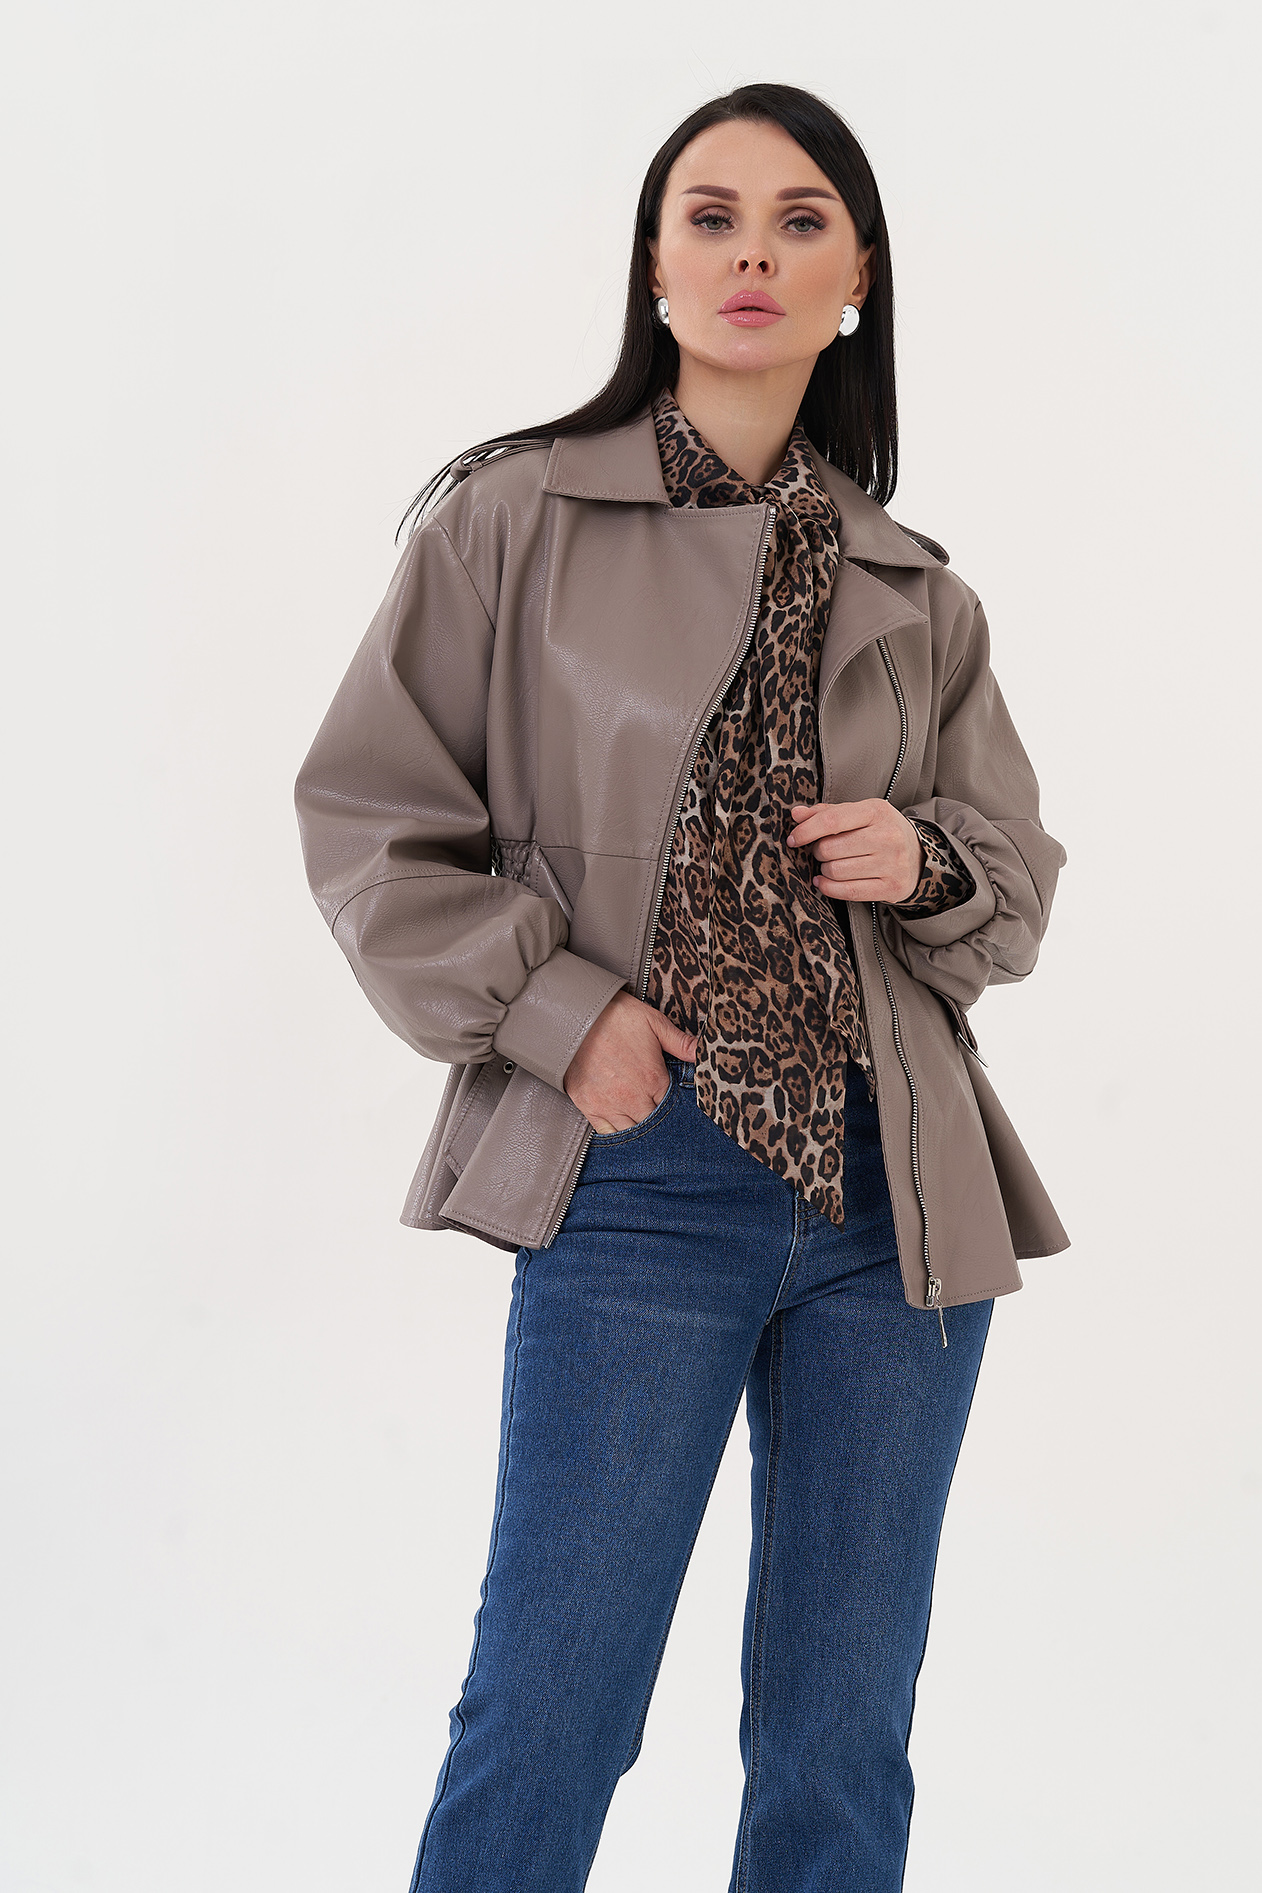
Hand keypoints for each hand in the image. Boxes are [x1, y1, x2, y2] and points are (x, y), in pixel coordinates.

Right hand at [563, 991, 696, 1134]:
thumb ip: (680, 1042)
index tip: (670, 1102)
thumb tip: (702, 1053)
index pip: (671, 1109)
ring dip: (638, 1129)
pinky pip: (605, 1132)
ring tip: (640, 1119)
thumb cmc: (616, 1017)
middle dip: (658, 1122)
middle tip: (656, 1112)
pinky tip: (621, 1124)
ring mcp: (608, 1104)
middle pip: (653, 1126)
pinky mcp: (588, 1105)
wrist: (575, 1014)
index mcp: (652, 1079)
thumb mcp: (654, 1022)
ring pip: (631, 1133)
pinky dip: (615, 1131)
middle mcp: (632, 1098)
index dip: (674, 1108)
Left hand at [787, 799, 923, 903]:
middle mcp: (887, 836)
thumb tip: (797, 814)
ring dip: (824, 870)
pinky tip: (825, 882)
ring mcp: (892, 863)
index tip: (794, 839)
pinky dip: (829, 888)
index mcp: (877, 811)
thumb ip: (826, 813)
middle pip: (830, 848)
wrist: (919, 855)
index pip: (832, 821)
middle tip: (823, 851)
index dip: (806, 831)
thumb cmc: (881, 831)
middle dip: (818, 852)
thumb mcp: (859, 814)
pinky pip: (848, 892)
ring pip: (836, 871)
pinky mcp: (892, 887)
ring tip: (831, 864)